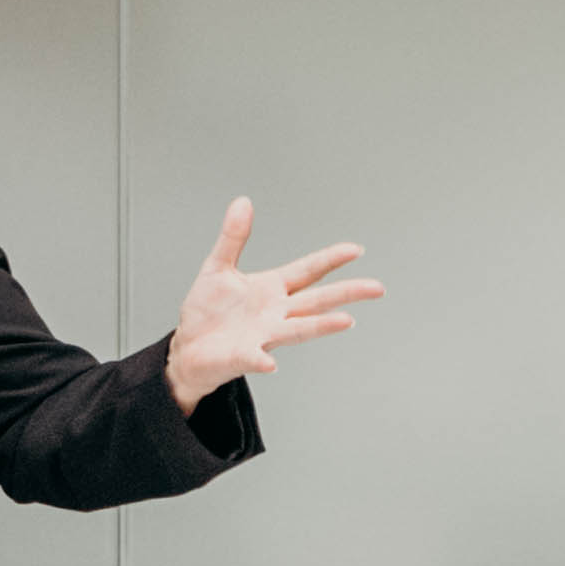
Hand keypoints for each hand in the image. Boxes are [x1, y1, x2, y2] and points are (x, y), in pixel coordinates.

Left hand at [164, 198, 382, 409]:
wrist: (188, 349)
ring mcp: (263, 336)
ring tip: (346, 320)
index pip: (308, 270)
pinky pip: (254, 358)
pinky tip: (269, 363)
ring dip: (321, 326)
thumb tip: (243, 202)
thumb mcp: (218, 267)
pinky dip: (262, 360)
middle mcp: (276, 313)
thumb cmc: (207, 312)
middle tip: (377, 288)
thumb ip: (233, 237)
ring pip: (298, 329)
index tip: (355, 249)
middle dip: (347, 293)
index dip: (331, 259)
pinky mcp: (243, 357)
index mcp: (273, 289)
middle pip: (317, 300)